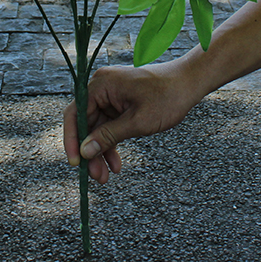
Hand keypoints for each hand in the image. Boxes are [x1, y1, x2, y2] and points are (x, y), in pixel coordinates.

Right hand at [62, 60, 199, 182]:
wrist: (188, 84)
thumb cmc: (166, 98)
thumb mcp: (137, 122)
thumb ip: (108, 136)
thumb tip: (84, 152)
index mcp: (101, 84)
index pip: (75, 114)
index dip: (72, 140)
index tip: (76, 164)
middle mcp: (101, 87)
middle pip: (85, 123)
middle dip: (90, 151)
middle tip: (96, 176)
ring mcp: (110, 95)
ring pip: (97, 128)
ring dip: (100, 151)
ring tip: (105, 176)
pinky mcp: (119, 102)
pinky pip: (109, 125)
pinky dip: (111, 143)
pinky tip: (115, 163)